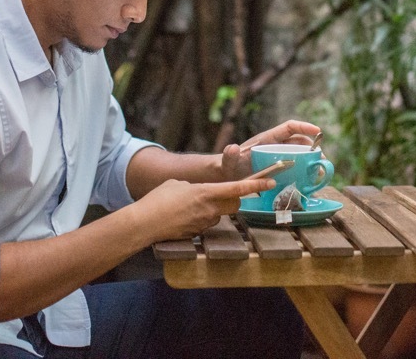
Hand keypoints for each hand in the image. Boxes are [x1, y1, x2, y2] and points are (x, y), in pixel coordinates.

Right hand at [138, 177, 274, 241]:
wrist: (144, 224)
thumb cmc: (158, 200)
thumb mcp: (177, 183)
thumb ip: (193, 186)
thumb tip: (197, 192)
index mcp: (206, 192)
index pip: (237, 188)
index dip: (256, 185)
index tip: (271, 182)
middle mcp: (209, 209)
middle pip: (235, 203)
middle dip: (236, 198)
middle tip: (227, 192)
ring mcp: (204, 223)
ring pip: (219, 214)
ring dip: (213, 209)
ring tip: (190, 205)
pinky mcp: (196, 234)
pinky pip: (205, 224)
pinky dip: (200, 218)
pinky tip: (183, 216)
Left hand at [219, 120, 321, 179]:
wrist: (227, 177)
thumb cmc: (228, 166)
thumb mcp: (228, 162)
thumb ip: (229, 156)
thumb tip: (232, 148)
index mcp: (267, 139)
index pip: (289, 127)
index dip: (304, 127)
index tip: (318, 131)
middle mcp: (275, 146)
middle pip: (299, 142)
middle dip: (313, 148)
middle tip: (322, 160)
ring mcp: (278, 158)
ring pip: (299, 155)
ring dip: (311, 162)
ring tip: (319, 174)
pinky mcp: (279, 170)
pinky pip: (295, 169)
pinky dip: (304, 174)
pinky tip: (310, 184)